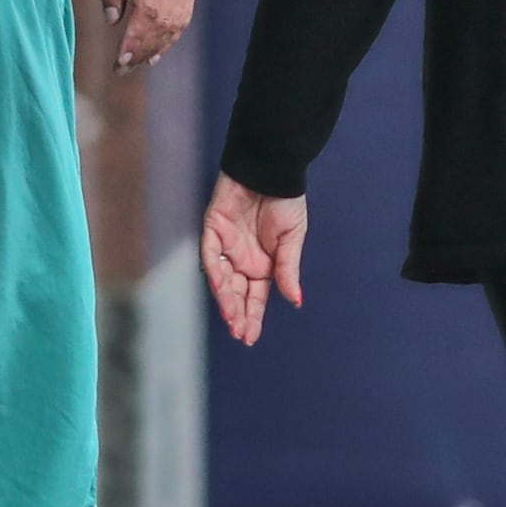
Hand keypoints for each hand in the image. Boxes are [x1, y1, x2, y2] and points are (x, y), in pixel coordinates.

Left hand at [95, 0, 197, 73]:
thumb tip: (112, 20)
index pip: (146, 11)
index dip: (134, 41)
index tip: (119, 61)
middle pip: (164, 22)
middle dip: (143, 50)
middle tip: (122, 67)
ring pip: (178, 21)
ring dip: (159, 46)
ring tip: (138, 62)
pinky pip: (185, 12)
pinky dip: (171, 33)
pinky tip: (156, 45)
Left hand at [201, 173, 307, 346]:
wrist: (272, 169)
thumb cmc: (285, 200)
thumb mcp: (292, 239)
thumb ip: (288, 269)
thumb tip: (295, 301)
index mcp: (262, 265)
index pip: (254, 297)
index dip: (252, 316)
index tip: (250, 337)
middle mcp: (241, 260)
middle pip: (236, 294)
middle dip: (237, 315)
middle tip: (240, 334)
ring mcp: (225, 246)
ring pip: (221, 279)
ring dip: (226, 299)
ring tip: (232, 319)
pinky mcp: (213, 229)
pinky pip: (210, 254)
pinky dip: (214, 270)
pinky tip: (222, 287)